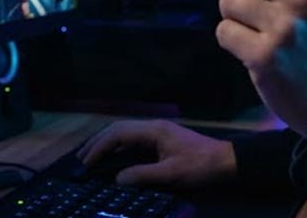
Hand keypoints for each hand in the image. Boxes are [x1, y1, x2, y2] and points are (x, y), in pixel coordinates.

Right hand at [77, 119, 236, 187]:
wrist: (226, 161)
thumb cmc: (200, 166)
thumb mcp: (171, 174)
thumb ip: (143, 175)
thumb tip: (117, 179)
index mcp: (154, 130)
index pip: (119, 133)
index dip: (100, 147)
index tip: (87, 162)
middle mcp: (153, 126)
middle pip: (118, 129)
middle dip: (98, 142)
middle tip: (81, 158)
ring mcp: (158, 131)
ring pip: (125, 132)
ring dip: (107, 143)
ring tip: (91, 156)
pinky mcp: (162, 139)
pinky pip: (133, 139)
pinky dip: (119, 146)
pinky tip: (113, 156)